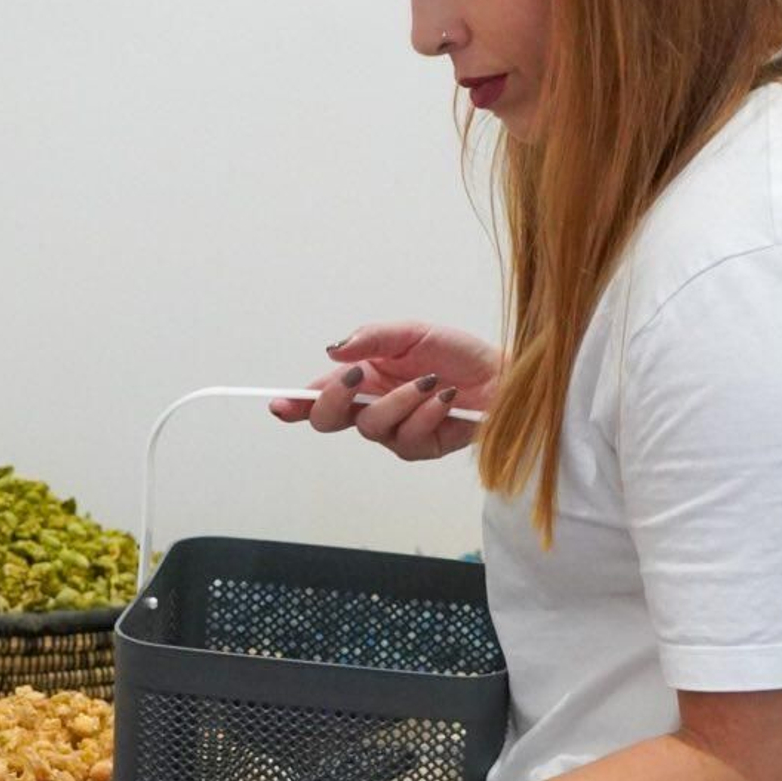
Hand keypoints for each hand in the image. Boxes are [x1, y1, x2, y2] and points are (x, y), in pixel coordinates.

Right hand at [269, 322, 502, 461]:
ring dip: (399, 401)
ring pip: (371, 427)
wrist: (502, 376)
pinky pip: (409, 438)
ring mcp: (396, 431)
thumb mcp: (412, 332)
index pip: (319, 395)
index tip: (279, 404)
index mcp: (362, 379)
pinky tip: (445, 398)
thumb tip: (335, 351)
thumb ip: (372, 338)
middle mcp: (373, 407)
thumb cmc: (458, 354)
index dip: (294, 403)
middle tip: (355, 378)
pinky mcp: (422, 448)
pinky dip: (426, 414)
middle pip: (329, 420)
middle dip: (335, 400)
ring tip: (429, 381)